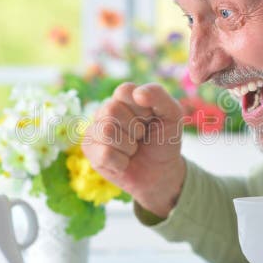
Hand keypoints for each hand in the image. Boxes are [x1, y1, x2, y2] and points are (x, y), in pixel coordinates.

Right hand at [82, 82, 185, 217]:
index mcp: (124, 98)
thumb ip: (159, 95)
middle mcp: (106, 110)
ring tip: (133, 149)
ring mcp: (95, 129)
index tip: (151, 118)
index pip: (123, 91)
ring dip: (128, 146)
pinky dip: (121, 161)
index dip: (141, 108)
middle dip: (135, 128)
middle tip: (141, 136)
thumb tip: (137, 93)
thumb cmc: (164, 140)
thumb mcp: (172, 115)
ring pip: (106, 131)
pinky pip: (104, 153)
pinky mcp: (90, 150)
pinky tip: (124, 162)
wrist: (161, 172)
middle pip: (111, 110)